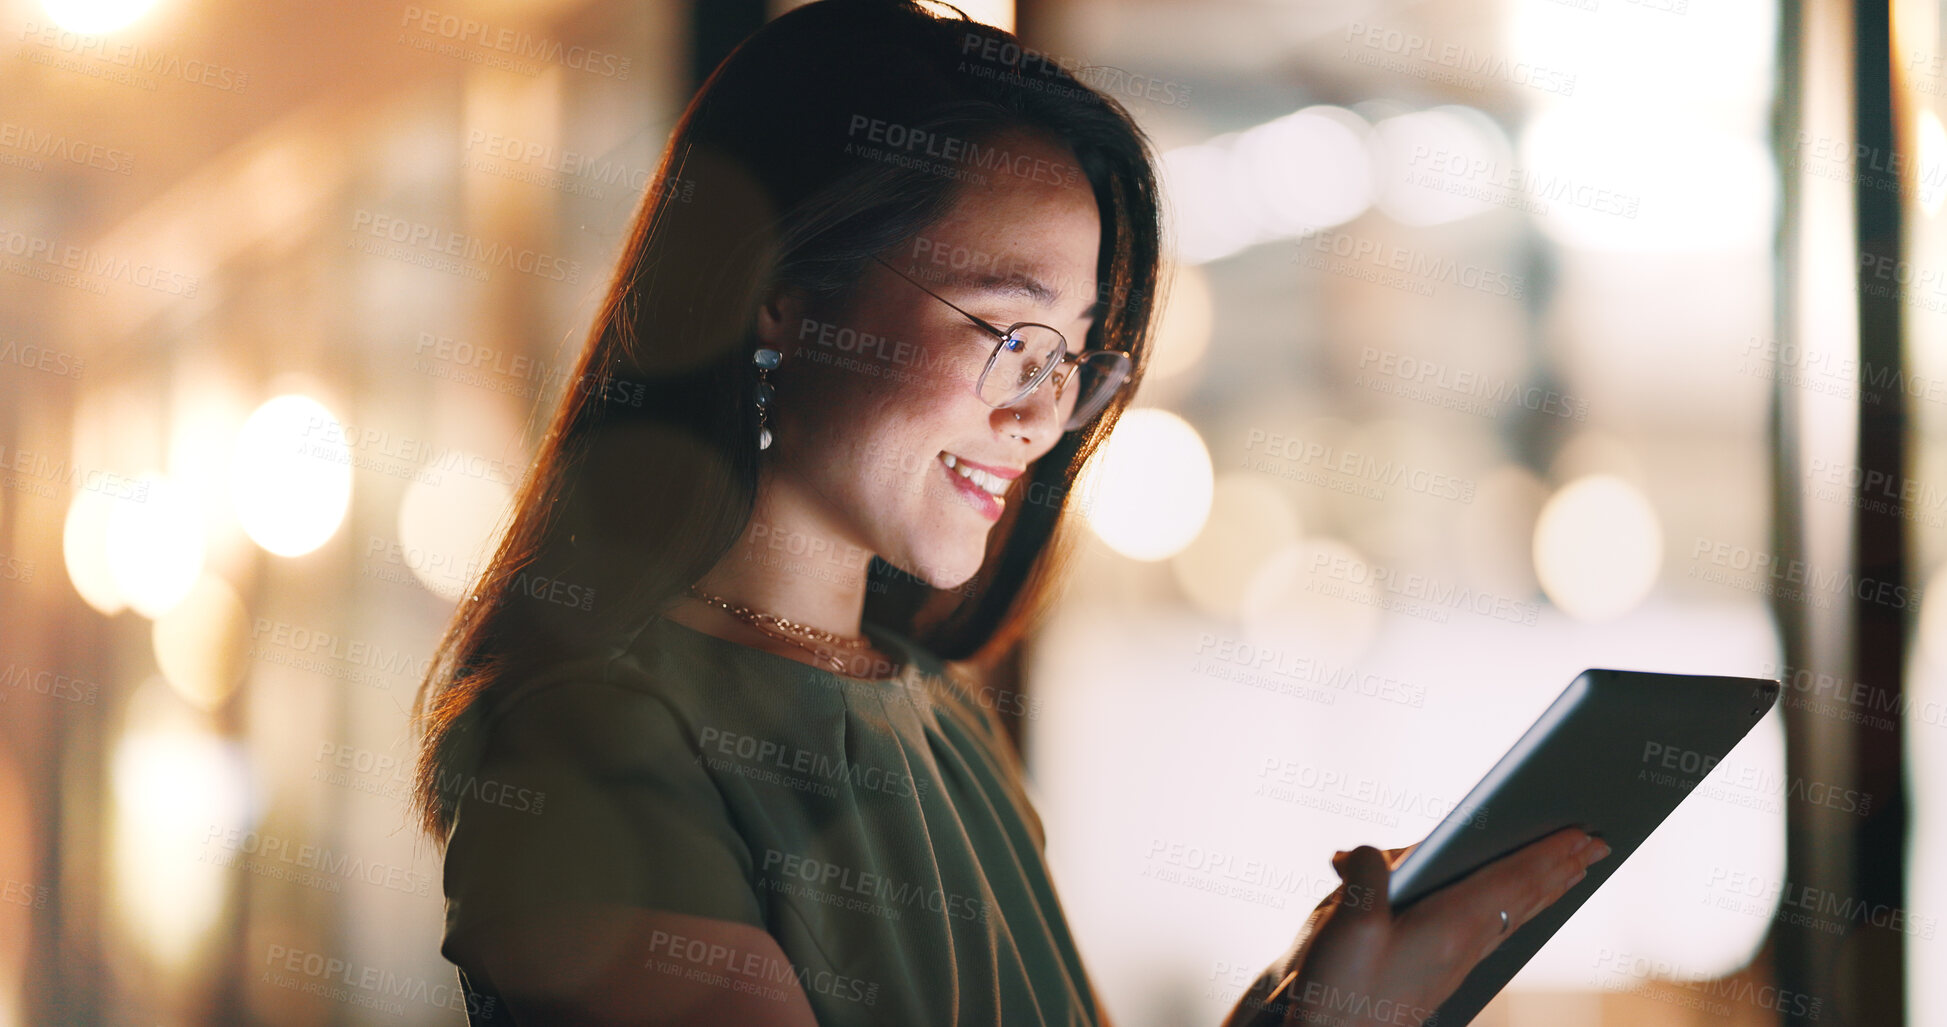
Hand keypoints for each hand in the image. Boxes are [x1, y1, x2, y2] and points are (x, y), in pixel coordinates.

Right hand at [1252, 827, 1609, 1026]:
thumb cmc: (1339, 990)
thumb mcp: (1345, 923)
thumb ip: (1367, 873)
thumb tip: (1370, 852)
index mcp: (1450, 927)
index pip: (1513, 880)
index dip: (1548, 853)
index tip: (1582, 833)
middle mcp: (1463, 946)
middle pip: (1524, 898)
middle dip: (1561, 868)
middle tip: (1600, 845)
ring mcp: (1455, 963)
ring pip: (1513, 917)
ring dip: (1545, 889)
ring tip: (1571, 870)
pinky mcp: (1440, 974)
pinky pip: (1493, 931)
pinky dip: (1515, 910)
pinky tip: (1513, 909)